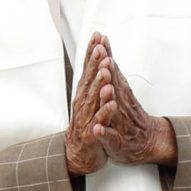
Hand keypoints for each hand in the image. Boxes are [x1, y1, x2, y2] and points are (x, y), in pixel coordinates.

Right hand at [66, 40, 107, 175]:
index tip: (97, 36)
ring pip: (94, 100)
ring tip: (105, 73)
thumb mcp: (89, 99)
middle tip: (101, 49)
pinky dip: (105, 114)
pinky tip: (111, 105)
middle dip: (94, 64)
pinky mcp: (92, 135)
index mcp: (84, 93)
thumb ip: (93, 79)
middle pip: (89, 81)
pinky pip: (100, 123)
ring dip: (99, 86)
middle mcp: (83, 103)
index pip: (88, 69)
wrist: (80, 154)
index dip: (92, 52)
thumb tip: (98, 56)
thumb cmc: (87, 124)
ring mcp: (86, 118)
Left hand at [89, 35, 177, 167]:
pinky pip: (110, 137)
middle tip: (105, 60)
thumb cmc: (132, 118)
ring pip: (114, 110)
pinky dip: (104, 133)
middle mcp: (121, 106)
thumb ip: (113, 74)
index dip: (106, 57)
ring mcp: (120, 124)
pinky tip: (98, 129)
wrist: (150, 142)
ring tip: (105, 90)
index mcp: (120, 94)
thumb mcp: (122, 92)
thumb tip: (106, 52)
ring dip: (108, 100)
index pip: (112, 72)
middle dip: (109, 74)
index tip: (101, 41)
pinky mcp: (117, 142)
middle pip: (114, 87)